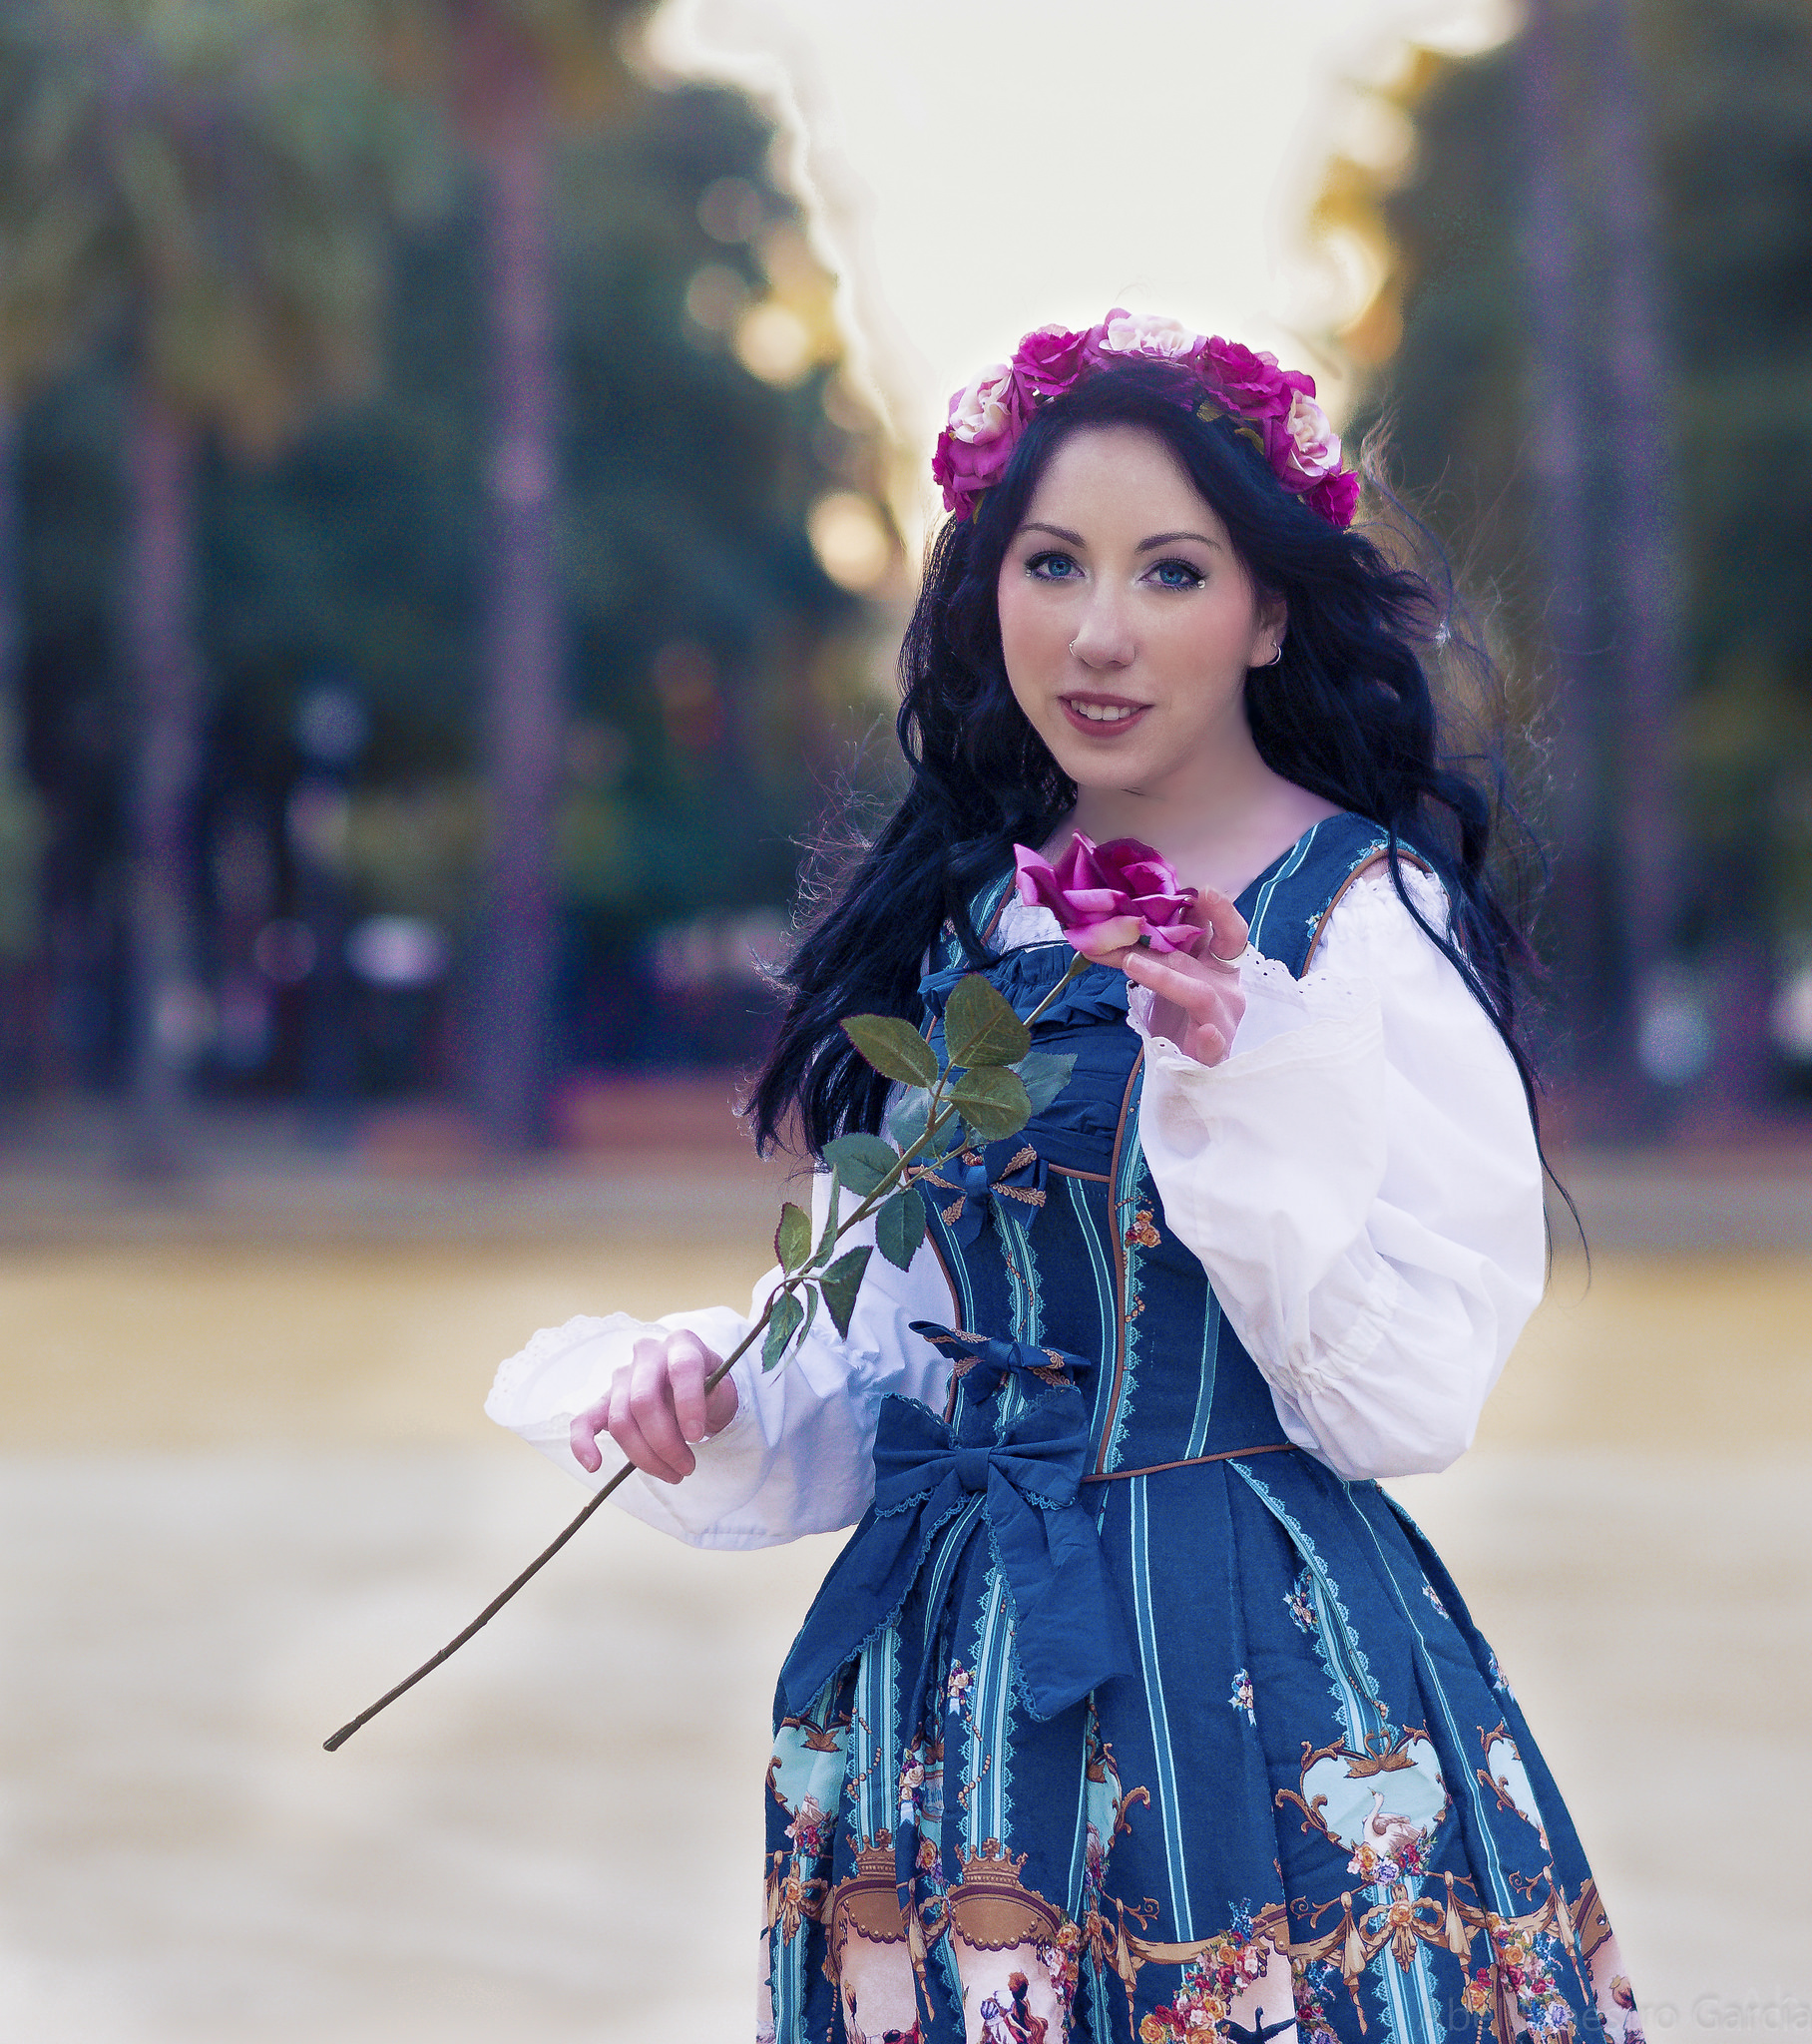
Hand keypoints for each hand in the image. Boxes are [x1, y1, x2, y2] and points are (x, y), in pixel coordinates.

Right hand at [569, 1330, 738, 1484]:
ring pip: (620, 1420)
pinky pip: (584, 1420)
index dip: (688, 1404)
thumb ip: (717, 1395)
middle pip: (644, 1402)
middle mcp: (648, 1354)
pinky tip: (594, 1465)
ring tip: (673, 1474)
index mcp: (682, 1344)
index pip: (682, 1368)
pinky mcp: (604, 1400)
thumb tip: (704, 1405)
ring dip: (645, 1457)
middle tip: (687, 1468)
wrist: (693, 1388)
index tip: (696, 1438)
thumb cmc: (710, 1389)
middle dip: (665, 1443)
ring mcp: (622, 1376)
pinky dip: (583, 1444)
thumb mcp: (724, 1389)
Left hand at [1072, 886, 1248, 1067]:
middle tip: (1158, 910)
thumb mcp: (1166, 977)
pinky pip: (1215, 1045)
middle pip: (1207, 954)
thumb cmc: (1179, 1018)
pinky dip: (1212, 1040)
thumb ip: (1152, 952)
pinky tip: (1206, 1035)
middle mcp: (1226, 988)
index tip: (1205, 890)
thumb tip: (1115, 921)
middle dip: (1179, 931)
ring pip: (1200, 993)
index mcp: (1218, 967)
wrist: (1190, 1071)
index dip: (1222, 911)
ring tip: (1131, 963)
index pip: (1229, 933)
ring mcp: (1222, 1020)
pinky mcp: (1214, 1053)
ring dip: (1165, 976)